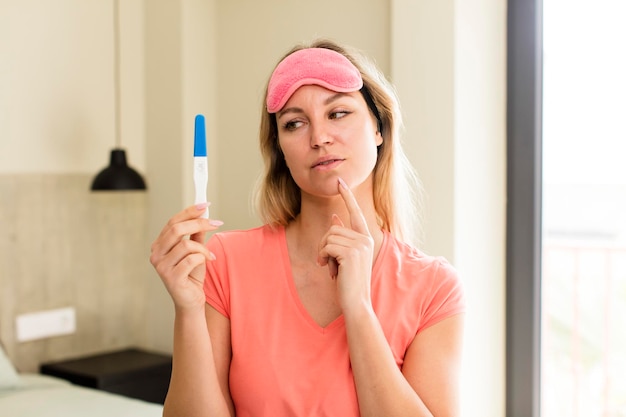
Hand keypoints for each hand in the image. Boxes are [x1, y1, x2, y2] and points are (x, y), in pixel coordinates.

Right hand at [149, 203, 222, 312]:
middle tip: (216, 223)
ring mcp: (161, 267)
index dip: (190, 211)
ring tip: (210, 255)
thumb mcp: (196, 251)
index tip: (206, 205)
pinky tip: (208, 262)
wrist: (191, 301)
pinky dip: (203, 258)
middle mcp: (156, 254)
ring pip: (186, 245)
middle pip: (176, 229)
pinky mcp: (171, 278)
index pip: (173, 222)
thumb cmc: (192, 275)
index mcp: (159, 245)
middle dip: (199, 223)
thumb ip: (196, 234)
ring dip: (204, 248)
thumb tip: (204, 215)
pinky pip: (191, 260)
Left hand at [318, 178, 374, 310]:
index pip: (355, 212)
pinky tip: (331, 272)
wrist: (356, 302)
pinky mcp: (351, 252)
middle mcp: (365, 238)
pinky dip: (323, 258)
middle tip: (328, 263)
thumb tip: (336, 217)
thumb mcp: (344, 257)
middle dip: (324, 246)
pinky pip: (327, 246)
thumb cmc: (349, 282)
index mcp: (366, 238)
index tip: (340, 182)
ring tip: (331, 269)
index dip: (347, 197)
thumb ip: (342, 237)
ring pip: (328, 236)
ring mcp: (360, 245)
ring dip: (323, 253)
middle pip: (333, 228)